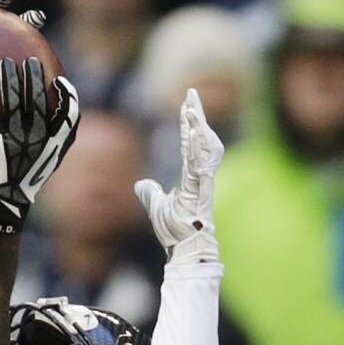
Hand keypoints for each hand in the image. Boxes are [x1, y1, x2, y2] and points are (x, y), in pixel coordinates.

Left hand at [0, 57, 79, 232]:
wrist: (2, 203)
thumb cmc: (23, 181)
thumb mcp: (46, 164)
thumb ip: (53, 142)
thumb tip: (52, 119)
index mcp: (53, 143)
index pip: (69, 114)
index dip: (68, 96)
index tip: (60, 82)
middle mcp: (38, 137)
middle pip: (39, 98)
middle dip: (35, 76)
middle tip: (29, 62)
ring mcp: (16, 138)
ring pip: (14, 100)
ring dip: (10, 77)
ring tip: (6, 64)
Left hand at [134, 88, 224, 265]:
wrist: (185, 249)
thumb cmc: (175, 230)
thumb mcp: (157, 206)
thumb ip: (151, 193)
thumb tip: (141, 184)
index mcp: (190, 176)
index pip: (188, 144)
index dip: (187, 124)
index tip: (186, 105)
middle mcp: (199, 175)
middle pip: (199, 139)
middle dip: (195, 116)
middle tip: (191, 95)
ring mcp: (202, 181)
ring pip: (202, 147)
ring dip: (197, 127)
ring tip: (191, 108)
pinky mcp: (202, 190)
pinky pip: (200, 164)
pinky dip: (197, 148)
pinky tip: (194, 132)